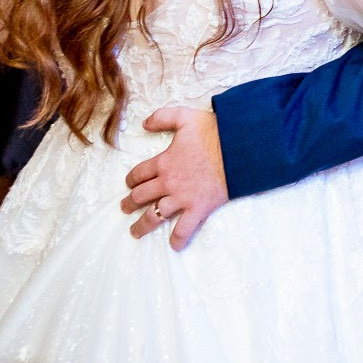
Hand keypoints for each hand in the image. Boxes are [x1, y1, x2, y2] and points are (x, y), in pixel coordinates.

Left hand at [121, 107, 227, 250]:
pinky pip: (184, 228)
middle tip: (124, 208)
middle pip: (141, 196)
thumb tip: (144, 124)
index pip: (139, 173)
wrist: (237, 149)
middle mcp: (168, 183)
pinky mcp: (198, 208)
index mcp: (163, 161)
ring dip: (142, 225)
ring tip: (134, 231)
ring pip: (155, 215)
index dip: (131, 179)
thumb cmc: (213, 132)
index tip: (129, 183)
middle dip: (130, 202)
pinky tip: (173, 246)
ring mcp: (182, 198)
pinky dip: (178, 239)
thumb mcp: (185, 116)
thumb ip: (162, 117)